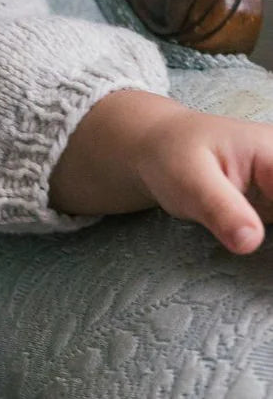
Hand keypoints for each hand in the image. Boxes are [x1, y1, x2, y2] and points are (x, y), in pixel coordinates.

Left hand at [50, 89, 272, 251]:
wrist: (145, 148)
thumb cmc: (164, 154)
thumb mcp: (185, 176)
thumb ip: (219, 206)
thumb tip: (249, 239)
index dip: (272, 214)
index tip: (257, 235)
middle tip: (244, 243)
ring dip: (270, 247)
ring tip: (239, 244)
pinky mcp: (269, 211)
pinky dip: (264, 250)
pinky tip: (249, 258)